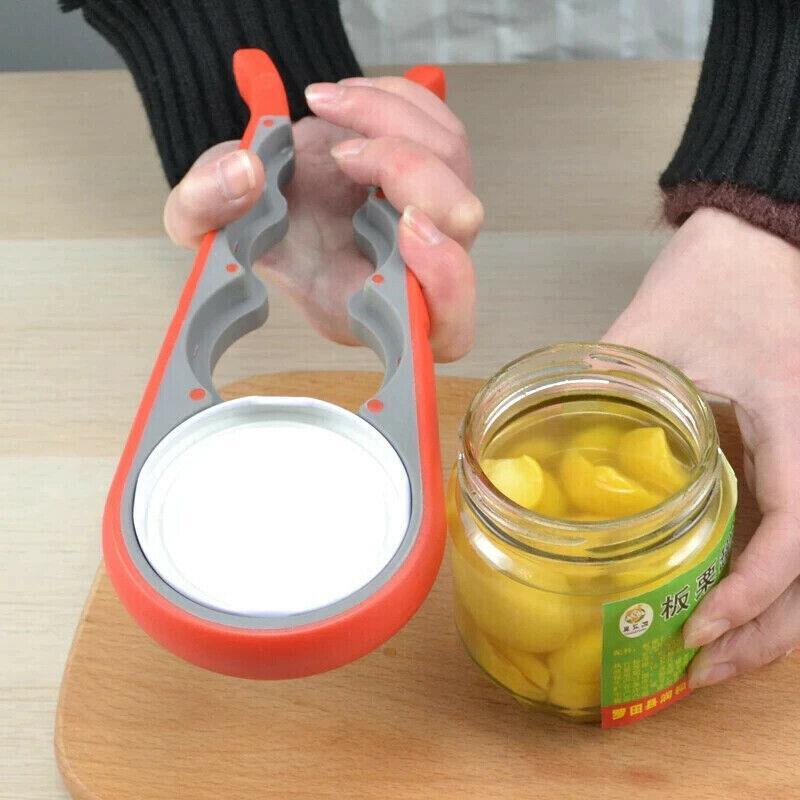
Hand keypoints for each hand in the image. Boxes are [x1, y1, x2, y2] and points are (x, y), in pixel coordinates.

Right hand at [163, 77, 482, 361]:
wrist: (278, 197)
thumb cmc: (261, 230)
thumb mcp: (208, 230)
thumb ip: (201, 209)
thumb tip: (246, 172)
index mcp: (376, 310)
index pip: (448, 323)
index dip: (444, 282)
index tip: (406, 227)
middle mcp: (419, 269)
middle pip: (460, 222)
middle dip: (403, 168)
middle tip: (339, 152)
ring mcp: (436, 217)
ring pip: (453, 162)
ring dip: (390, 120)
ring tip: (326, 104)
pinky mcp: (440, 171)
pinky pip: (443, 128)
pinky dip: (399, 101)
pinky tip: (352, 98)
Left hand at [604, 207, 799, 688]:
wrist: (767, 238)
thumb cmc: (724, 270)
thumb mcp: (658, 322)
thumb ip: (604, 378)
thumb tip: (539, 433)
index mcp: (799, 415)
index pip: (797, 527)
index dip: (753, 593)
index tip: (699, 629)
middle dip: (763, 632)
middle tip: (699, 670)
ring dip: (767, 617)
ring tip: (709, 654)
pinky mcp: (794, 457)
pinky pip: (789, 531)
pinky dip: (761, 577)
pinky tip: (719, 598)